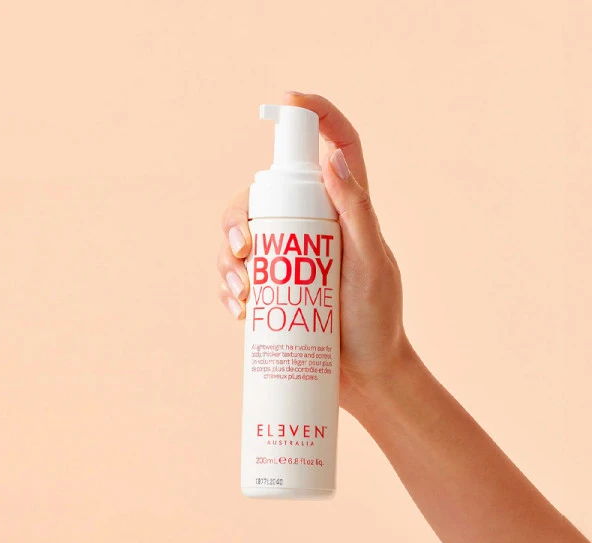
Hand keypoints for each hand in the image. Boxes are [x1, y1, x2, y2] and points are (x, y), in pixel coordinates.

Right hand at [217, 92, 410, 417]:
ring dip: (229, 260)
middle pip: (264, 196)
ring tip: (244, 297)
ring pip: (242, 237)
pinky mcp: (273, 289)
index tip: (285, 101)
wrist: (366, 376)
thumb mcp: (371, 266)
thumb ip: (358, 212)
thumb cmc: (377, 321)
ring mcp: (289, 259)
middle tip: (245, 252)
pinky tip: (238, 310)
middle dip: (241, 218)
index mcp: (345, 211)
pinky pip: (238, 275)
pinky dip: (229, 287)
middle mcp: (313, 227)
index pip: (334, 147)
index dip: (314, 115)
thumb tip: (334, 158)